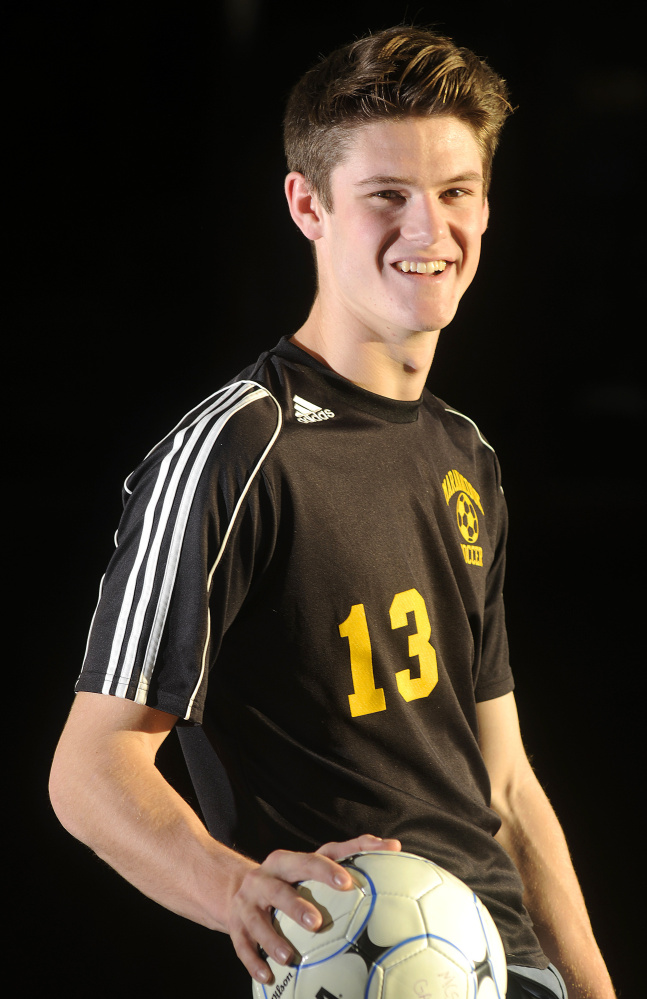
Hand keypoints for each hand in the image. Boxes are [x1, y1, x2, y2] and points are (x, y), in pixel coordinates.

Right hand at [228, 834, 400, 983]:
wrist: (237, 889)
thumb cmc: (290, 878)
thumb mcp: (311, 863)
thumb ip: (350, 853)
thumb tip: (394, 845)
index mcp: (285, 862)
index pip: (308, 860)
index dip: (326, 870)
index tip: (347, 883)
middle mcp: (264, 879)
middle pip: (278, 889)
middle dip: (295, 905)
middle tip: (316, 923)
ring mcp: (248, 904)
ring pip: (258, 920)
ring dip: (272, 939)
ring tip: (289, 957)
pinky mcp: (236, 927)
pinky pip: (242, 946)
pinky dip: (253, 962)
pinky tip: (267, 976)